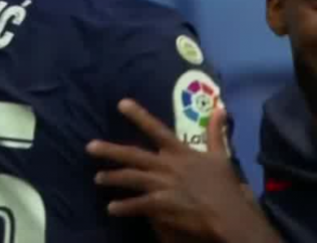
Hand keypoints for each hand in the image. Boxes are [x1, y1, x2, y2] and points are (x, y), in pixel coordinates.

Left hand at [87, 99, 238, 240]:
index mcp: (180, 151)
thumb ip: (216, 131)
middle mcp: (167, 165)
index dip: (138, 116)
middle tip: (90, 147)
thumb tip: (220, 107)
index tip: (121, 104)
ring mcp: (162, 185)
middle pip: (133, 155)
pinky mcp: (161, 205)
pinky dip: (123, 207)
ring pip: (131, 178)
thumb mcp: (221, 154)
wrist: (226, 212)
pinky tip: (111, 208)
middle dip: (110, 151)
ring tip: (98, 178)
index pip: (156, 129)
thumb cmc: (224, 184)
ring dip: (112, 178)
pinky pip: (137, 205)